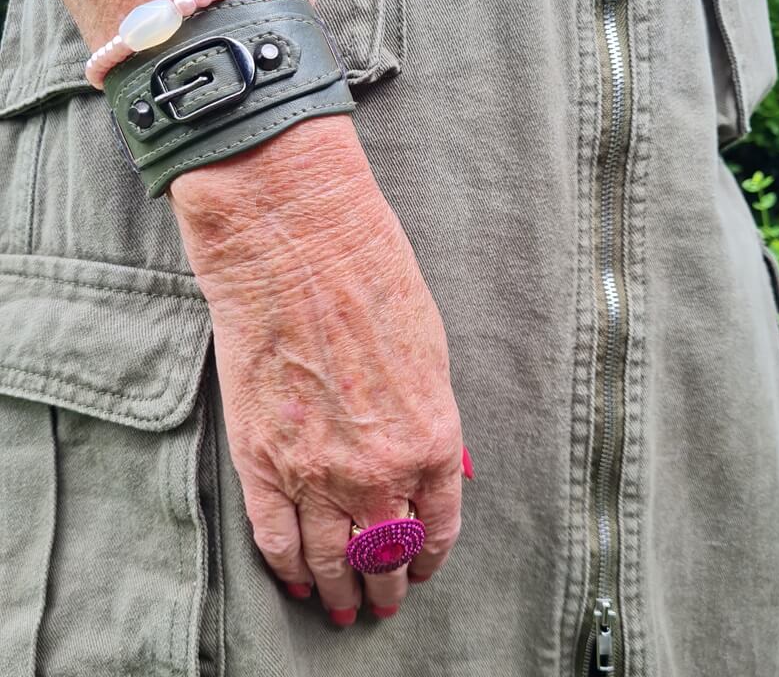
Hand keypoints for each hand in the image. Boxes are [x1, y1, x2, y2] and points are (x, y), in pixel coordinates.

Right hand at [169, 115, 463, 623]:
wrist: (300, 248)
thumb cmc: (374, 283)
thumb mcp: (432, 354)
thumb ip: (432, 421)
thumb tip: (438, 467)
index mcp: (433, 441)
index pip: (438, 528)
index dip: (431, 557)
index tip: (423, 568)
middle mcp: (379, 471)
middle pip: (385, 554)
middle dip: (387, 586)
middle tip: (383, 604)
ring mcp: (316, 471)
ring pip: (330, 560)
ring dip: (338, 591)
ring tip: (341, 609)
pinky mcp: (262, 459)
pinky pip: (275, 536)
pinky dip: (287, 566)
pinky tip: (296, 579)